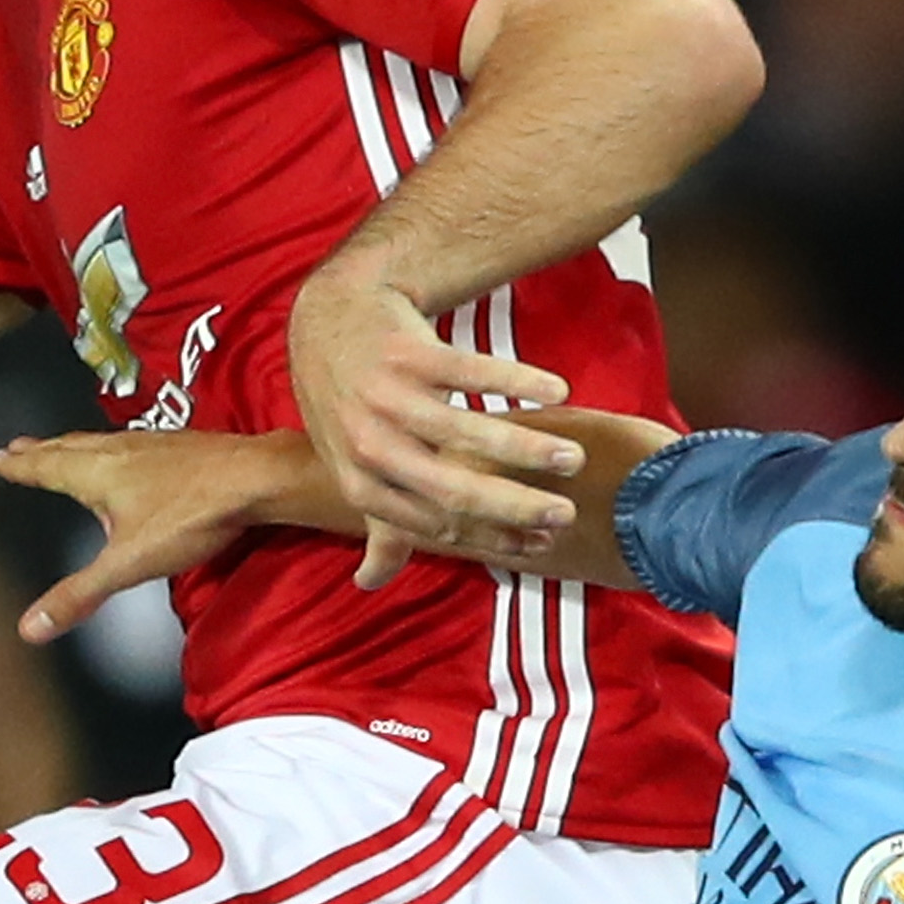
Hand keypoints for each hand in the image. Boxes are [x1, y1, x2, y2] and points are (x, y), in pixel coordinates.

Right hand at [0, 431, 309, 644]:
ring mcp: (152, 444)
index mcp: (96, 473)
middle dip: (41, 450)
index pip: (46, 467)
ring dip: (74, 445)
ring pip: (100, 441)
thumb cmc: (190, 516)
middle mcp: (119, 450)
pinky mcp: (180, 445)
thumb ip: (79, 595)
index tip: (0, 457)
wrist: (254, 479)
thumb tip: (30, 627)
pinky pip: (131, 443)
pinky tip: (128, 455)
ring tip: (63, 447)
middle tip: (19, 446)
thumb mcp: (127, 564)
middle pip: (69, 447)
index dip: (21, 466)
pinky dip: (113, 447)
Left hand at [282, 258, 580, 583]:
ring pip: (467, 431)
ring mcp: (386, 396)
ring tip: (574, 459)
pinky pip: (470, 371)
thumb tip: (370, 584)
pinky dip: (518, 381)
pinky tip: (558, 393)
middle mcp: (369, 444)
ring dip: (528, 448)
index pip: (437, 523)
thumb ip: (375, 526)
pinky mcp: (407, 351)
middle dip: (515, 507)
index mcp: (360, 483)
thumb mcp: (351, 468)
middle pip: (452, 488)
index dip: (492, 536)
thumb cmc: (348, 404)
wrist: (329, 320)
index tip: (541, 543)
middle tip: (566, 515)